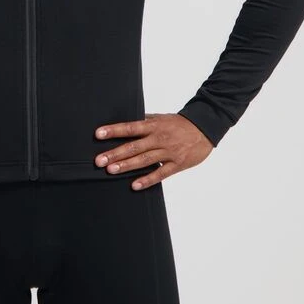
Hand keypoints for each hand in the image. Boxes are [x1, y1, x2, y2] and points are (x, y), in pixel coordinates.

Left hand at [93, 113, 213, 189]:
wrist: (204, 129)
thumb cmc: (180, 123)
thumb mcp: (161, 118)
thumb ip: (145, 121)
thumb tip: (127, 122)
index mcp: (154, 126)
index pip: (130, 127)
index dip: (114, 131)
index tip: (98, 134)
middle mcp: (159, 138)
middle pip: (134, 146)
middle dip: (115, 153)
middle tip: (99, 160)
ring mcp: (168, 152)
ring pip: (144, 160)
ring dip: (126, 165)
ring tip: (111, 170)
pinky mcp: (177, 164)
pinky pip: (160, 174)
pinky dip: (147, 179)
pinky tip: (134, 185)